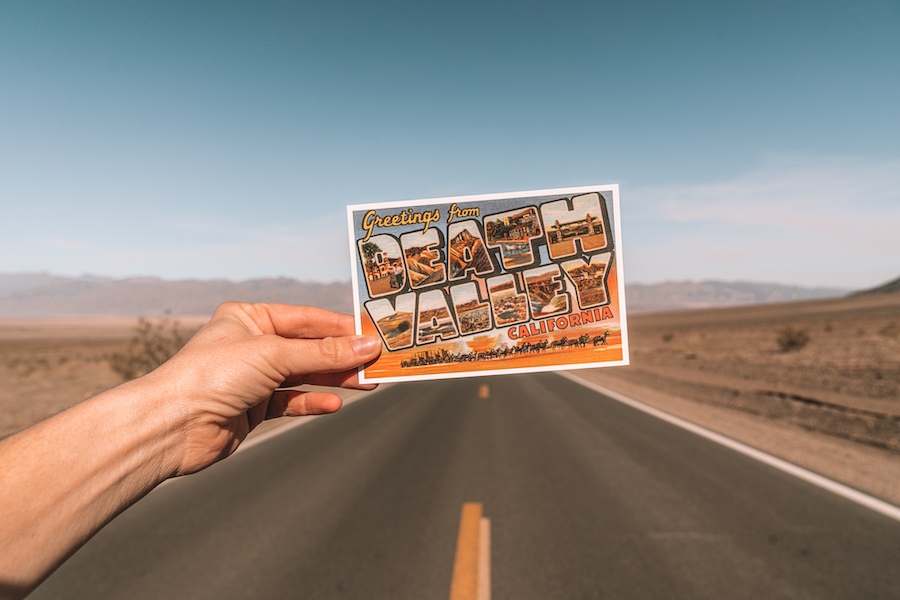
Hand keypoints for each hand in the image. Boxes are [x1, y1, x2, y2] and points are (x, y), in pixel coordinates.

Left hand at [143, 302, 381, 475]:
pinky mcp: (253, 408)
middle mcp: (251, 344)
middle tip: (378, 362)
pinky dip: (313, 402)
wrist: (171, 426)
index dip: (341, 326)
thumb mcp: (274, 354)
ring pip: (304, 375)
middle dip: (343, 356)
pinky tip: (334, 404)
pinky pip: (291, 401)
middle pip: (308, 348)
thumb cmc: (212, 375)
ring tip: (368, 384)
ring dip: (335, 380)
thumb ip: (323, 354)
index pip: (306, 319)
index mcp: (249, 317)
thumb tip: (367, 346)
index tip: (374, 334)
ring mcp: (252, 377)